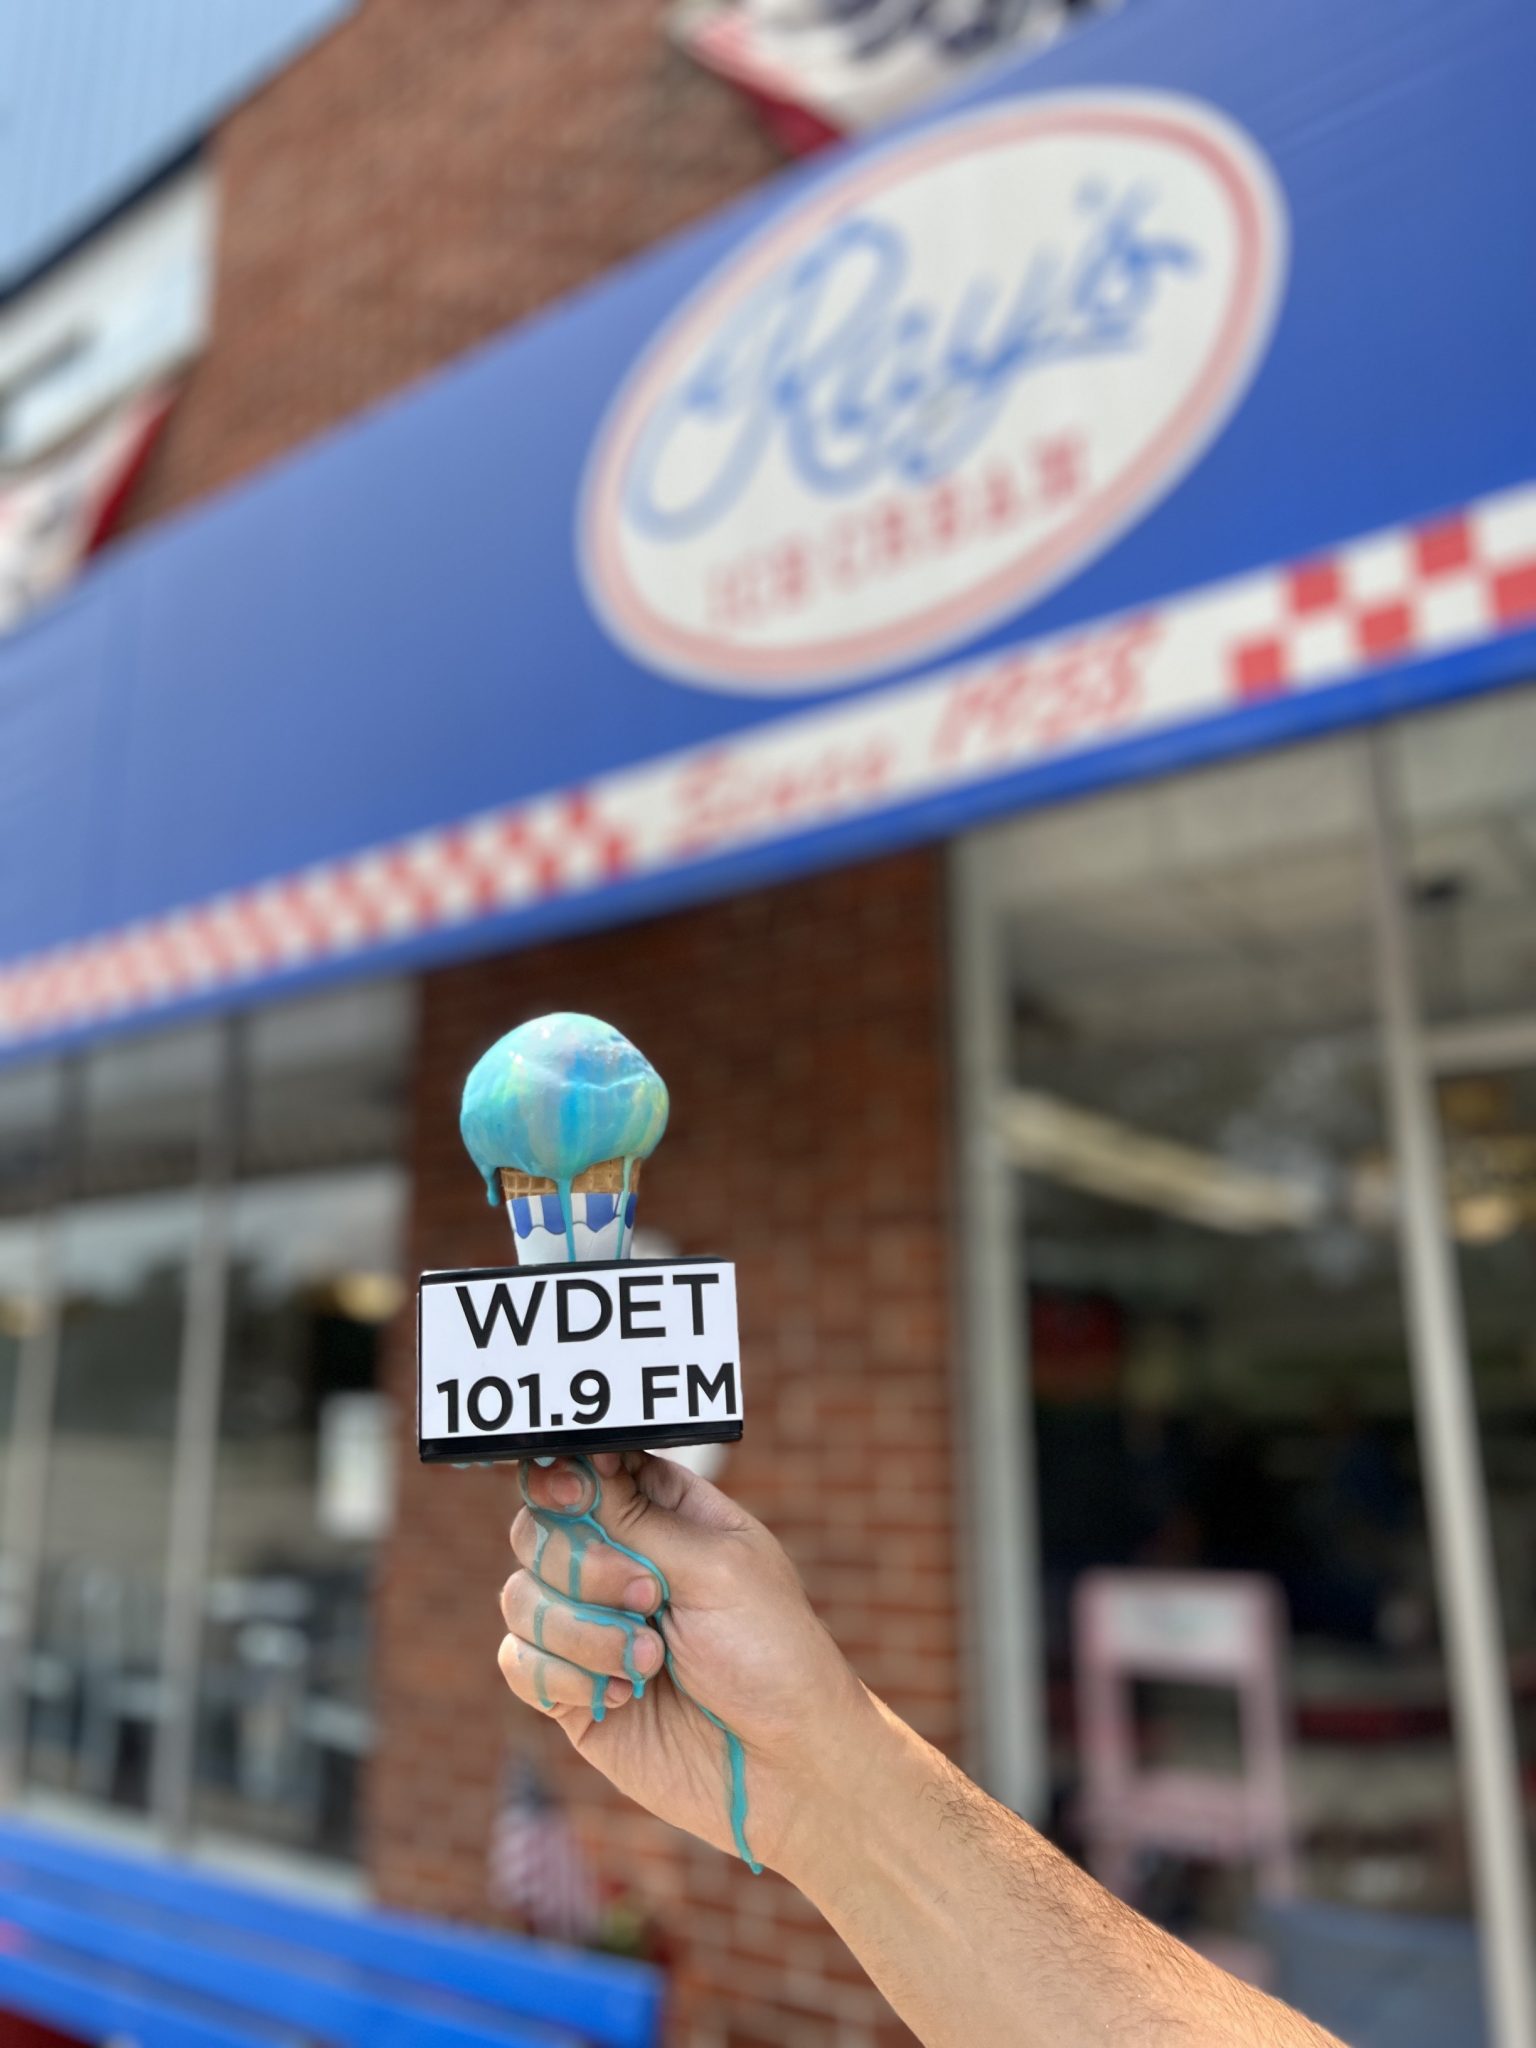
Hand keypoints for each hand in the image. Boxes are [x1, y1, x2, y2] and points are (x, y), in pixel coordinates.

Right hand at [498, 1450, 873, 1871]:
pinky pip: (518, 1663)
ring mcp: (589, 1628)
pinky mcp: (571, 1692)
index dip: (565, 1477)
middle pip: (537, 1528)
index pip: (585, 1470)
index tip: (574, 1496)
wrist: (787, 1767)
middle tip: (650, 1598)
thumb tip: (570, 1467)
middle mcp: (618, 1563)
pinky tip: (623, 1696)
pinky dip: (564, 1677)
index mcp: (665, 1515)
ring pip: (519, 1597)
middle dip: (584, 1564)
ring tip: (650, 1661)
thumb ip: (638, 1520)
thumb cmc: (773, 1655)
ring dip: (582, 1630)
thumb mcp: (718, 1569)